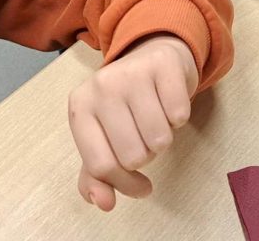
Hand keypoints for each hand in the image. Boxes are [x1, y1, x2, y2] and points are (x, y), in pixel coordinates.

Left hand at [68, 35, 197, 211]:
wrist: (150, 55)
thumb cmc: (125, 105)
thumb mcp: (103, 136)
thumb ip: (97, 175)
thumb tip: (103, 203)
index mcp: (79, 108)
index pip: (101, 166)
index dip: (125, 185)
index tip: (141, 186)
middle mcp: (100, 86)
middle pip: (133, 157)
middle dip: (147, 155)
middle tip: (145, 135)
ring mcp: (130, 72)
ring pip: (159, 141)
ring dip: (163, 139)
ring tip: (156, 120)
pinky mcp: (163, 65)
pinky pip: (179, 115)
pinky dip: (179, 117)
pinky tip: (169, 103)